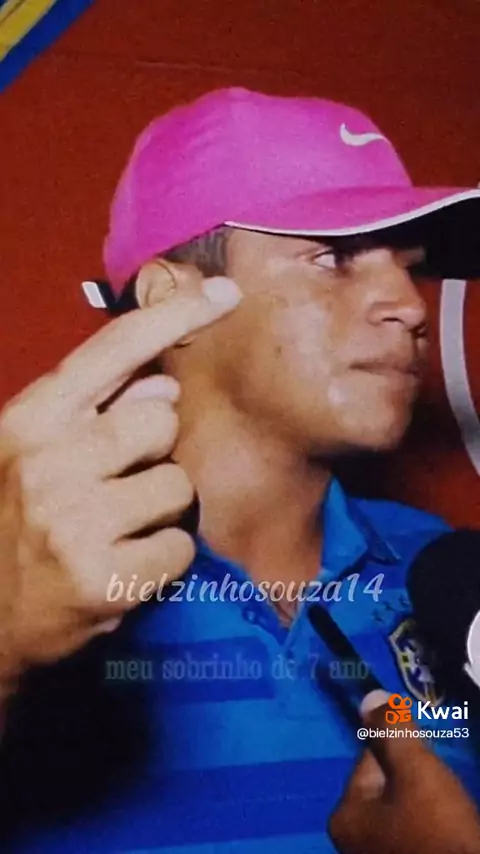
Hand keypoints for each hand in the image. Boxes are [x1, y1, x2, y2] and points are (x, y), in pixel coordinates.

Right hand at [0, 276, 240, 684]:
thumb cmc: (12, 523)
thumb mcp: (32, 453)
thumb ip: (95, 414)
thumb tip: (164, 385)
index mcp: (30, 419)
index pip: (111, 350)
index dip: (171, 316)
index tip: (224, 294)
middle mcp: (48, 460)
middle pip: (161, 421)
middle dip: (155, 452)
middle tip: (118, 486)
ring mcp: (73, 521)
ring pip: (179, 487)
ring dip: (161, 511)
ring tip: (118, 531)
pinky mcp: (101, 579)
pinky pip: (179, 548)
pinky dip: (163, 562)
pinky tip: (125, 569)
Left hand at [329, 690, 479, 853]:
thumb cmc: (439, 833)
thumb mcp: (416, 772)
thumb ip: (392, 733)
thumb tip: (371, 696)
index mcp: (345, 817)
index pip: (372, 760)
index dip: (406, 757)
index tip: (430, 770)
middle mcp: (352, 842)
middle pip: (388, 787)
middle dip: (418, 783)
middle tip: (443, 795)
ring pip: (405, 811)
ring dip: (428, 806)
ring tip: (451, 815)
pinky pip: (416, 835)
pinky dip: (433, 829)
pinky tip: (450, 833)